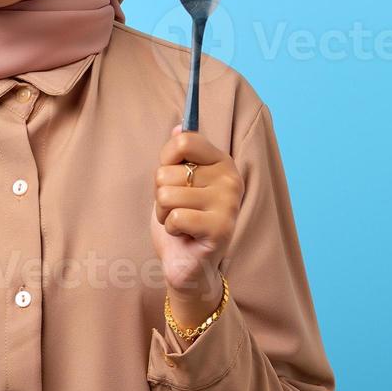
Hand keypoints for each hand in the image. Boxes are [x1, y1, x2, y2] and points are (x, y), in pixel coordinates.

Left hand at [150, 123, 243, 332]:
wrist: (188, 264)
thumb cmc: (181, 220)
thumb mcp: (177, 182)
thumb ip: (180, 155)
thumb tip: (179, 126)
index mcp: (222, 162)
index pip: (184, 141)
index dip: (166, 161)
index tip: (174, 177)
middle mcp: (230, 180)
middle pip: (167, 171)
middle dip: (160, 194)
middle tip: (178, 209)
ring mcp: (228, 204)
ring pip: (166, 195)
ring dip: (164, 213)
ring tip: (180, 223)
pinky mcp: (221, 229)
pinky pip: (174, 217)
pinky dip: (170, 228)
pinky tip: (185, 235)